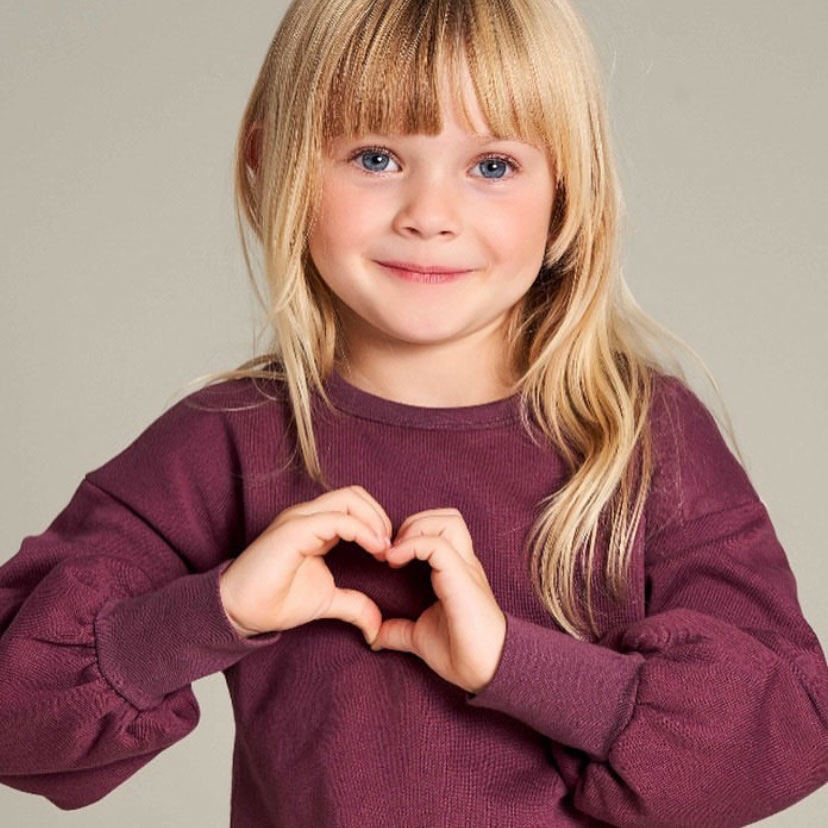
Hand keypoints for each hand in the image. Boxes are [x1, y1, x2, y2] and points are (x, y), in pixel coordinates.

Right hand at [219, 485, 391, 641]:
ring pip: (348, 499)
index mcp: (315, 526)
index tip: (391, 553)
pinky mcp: (294, 530)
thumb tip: (377, 627)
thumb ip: (354, 605)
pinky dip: (362, 531)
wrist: (241, 612)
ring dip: (374, 520)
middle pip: (355, 495)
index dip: (378, 523)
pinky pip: (336, 519)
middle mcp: (307, 516)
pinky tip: (374, 550)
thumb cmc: (276, 601)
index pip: (354, 505)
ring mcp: (299, 519)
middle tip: (390, 548)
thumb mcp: (326, 600)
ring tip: (383, 548)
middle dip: (380, 516)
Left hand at [369, 508, 506, 694]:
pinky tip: (395, 563)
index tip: (388, 557)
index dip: (412, 532)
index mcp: (456, 571)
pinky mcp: (462, 578)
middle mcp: (464, 563)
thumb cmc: (462, 653)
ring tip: (396, 554)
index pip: (441, 528)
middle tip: (392, 550)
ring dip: (415, 529)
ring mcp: (465, 568)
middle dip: (414, 523)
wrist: (489, 672)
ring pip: (447, 520)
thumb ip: (398, 629)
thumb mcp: (420, 637)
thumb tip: (373, 633)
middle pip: (447, 516)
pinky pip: (438, 545)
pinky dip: (413, 545)